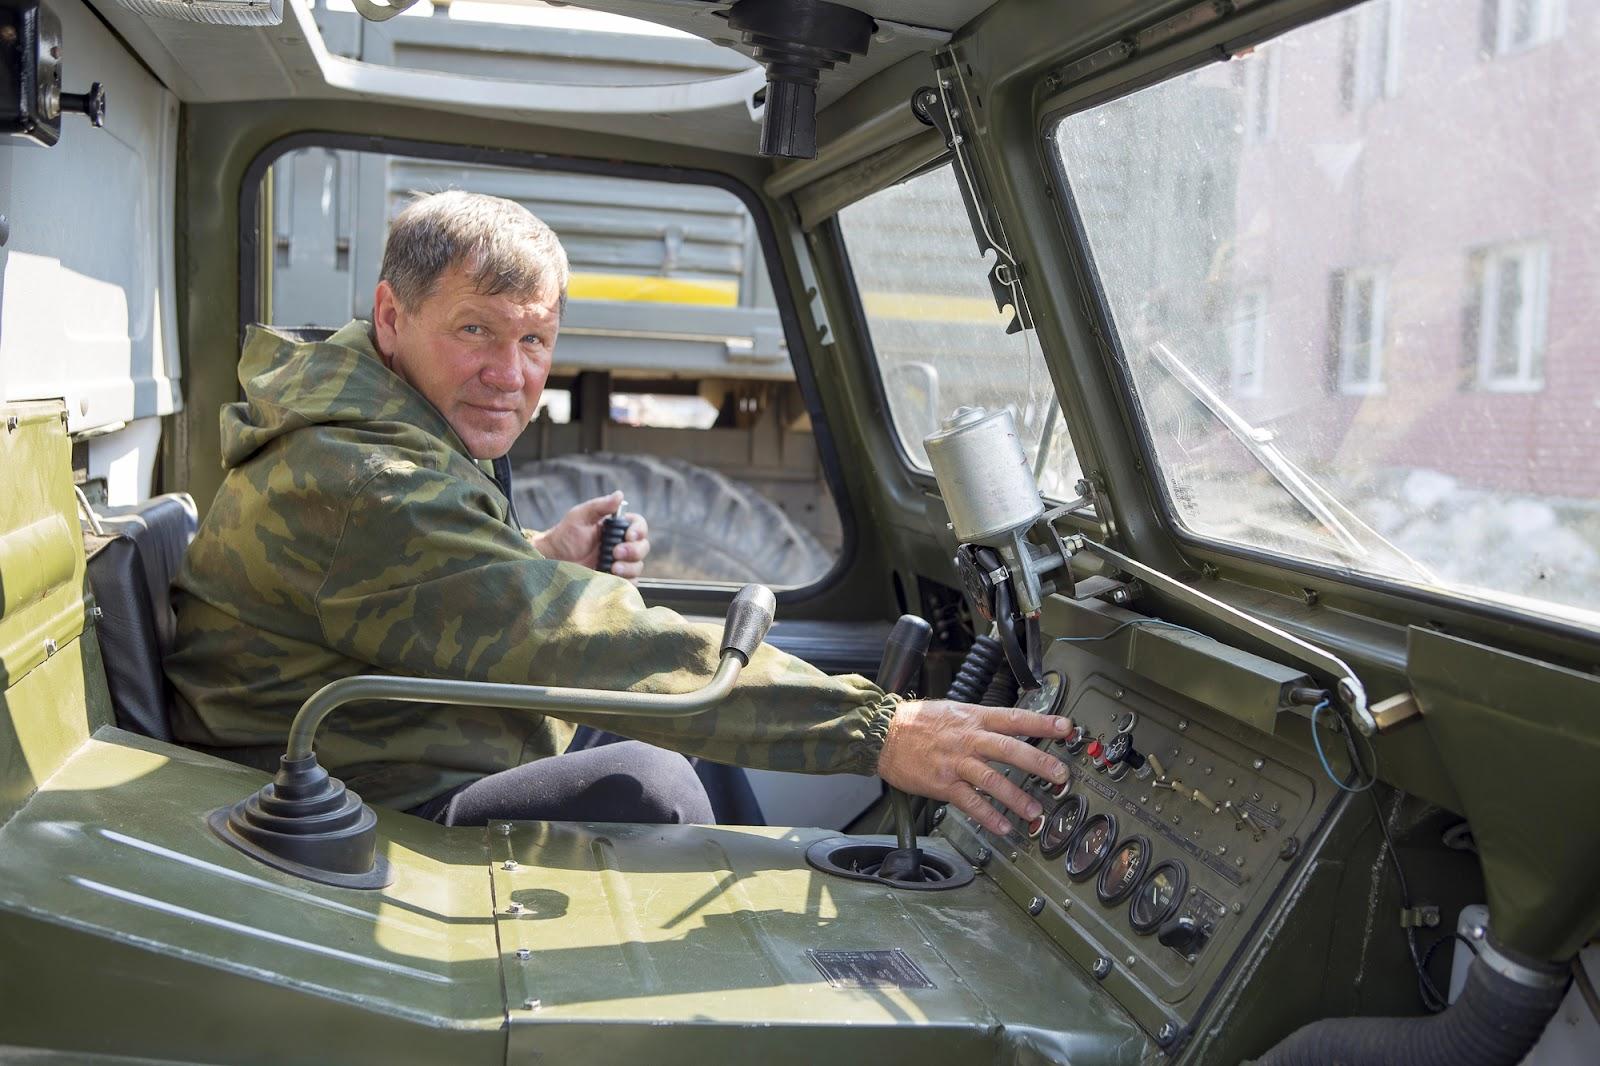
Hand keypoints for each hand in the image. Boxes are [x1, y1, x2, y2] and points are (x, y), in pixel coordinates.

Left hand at [530, 491, 651, 579]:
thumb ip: (600, 506)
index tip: (629, 536)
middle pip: (643, 546)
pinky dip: (626, 580)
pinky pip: (631, 582)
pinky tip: (612, 576)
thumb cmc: (564, 536)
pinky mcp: (615, 579)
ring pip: (638, 566)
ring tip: (612, 568)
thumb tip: (620, 495)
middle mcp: (621, 544)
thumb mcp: (580, 516)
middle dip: (633, 551)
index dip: (638, 531)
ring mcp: (619, 563)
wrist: (552, 561)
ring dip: (629, 567)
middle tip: (616, 553)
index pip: (638, 526)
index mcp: (616, 528)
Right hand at [876, 700, 1072, 835]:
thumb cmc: (918, 723)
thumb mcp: (954, 711)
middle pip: (1009, 749)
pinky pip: (970, 802)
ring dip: (1016, 798)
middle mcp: (967, 739)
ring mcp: (955, 762)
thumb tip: (1010, 729)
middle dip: (1038, 762)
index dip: (1042, 723)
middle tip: (1060, 775)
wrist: (882, 734)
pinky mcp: (942, 784)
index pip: (1014, 719)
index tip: (1066, 728)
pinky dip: (988, 816)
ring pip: (992, 780)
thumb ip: (981, 722)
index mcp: (973, 718)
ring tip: (1036, 812)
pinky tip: (1003, 826)